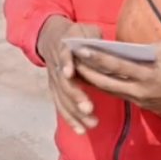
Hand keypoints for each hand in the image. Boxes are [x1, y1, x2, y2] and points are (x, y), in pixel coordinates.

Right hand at [37, 16, 101, 133]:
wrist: (50, 36)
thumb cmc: (76, 33)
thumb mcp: (86, 29)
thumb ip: (95, 38)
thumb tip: (110, 50)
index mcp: (65, 48)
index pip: (63, 56)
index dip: (66, 63)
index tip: (70, 72)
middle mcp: (57, 66)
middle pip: (64, 83)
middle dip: (75, 96)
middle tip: (89, 109)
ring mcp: (54, 79)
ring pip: (62, 98)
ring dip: (75, 112)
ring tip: (91, 124)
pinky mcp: (55, 89)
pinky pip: (61, 105)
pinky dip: (70, 118)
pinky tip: (80, 130)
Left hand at [72, 43, 160, 113]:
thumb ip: (142, 51)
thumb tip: (122, 49)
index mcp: (148, 76)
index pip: (116, 66)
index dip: (96, 57)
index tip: (80, 49)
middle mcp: (142, 92)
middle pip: (107, 83)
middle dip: (87, 73)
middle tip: (71, 63)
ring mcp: (143, 101)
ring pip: (112, 92)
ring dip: (95, 82)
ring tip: (79, 71)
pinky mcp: (146, 106)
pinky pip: (123, 95)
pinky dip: (110, 87)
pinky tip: (99, 80)